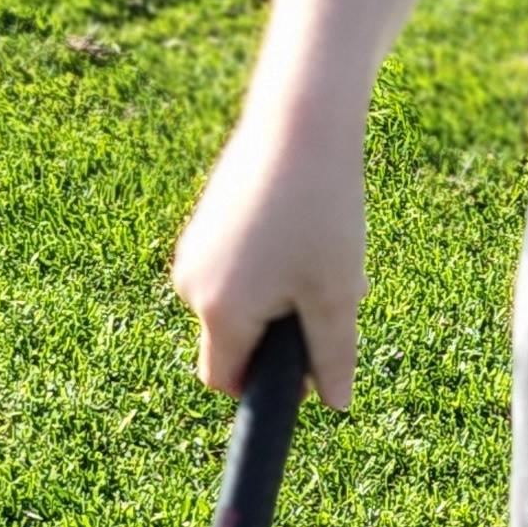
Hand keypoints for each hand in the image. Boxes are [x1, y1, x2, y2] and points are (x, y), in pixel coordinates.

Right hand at [170, 108, 366, 407]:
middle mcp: (190, 284)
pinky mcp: (206, 222)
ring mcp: (194, 250)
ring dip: (284, 296)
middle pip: (236, 339)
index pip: (225, 380)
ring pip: (242, 301)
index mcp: (219, 311)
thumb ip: (332, 355)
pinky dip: (273, 265)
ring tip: (327, 254)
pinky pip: (238, 267)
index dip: (265, 385)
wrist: (300, 123)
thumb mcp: (337, 293)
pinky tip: (308, 228)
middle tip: (335, 291)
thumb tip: (334, 403)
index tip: (308, 363)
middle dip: (283, 331)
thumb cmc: (321, 211)